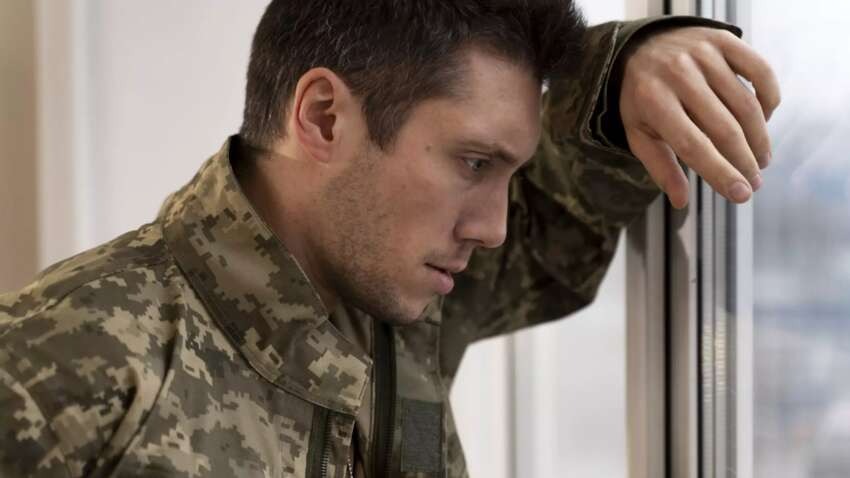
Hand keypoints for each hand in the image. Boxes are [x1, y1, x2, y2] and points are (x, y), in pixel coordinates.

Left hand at [619, 26, 780, 207]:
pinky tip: (765, 121)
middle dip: (744, 162)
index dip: (720, 172)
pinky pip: (760, 72)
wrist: (642, 46)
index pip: (691, 145)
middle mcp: (678, 75)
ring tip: (760, 160)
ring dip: (760, 138)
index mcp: (652, 101)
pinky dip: (768, 100)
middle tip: (755, 183)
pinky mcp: (724, 39)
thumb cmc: (642, 98)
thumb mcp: (638, 132)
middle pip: (723, 128)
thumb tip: (681, 201)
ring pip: (745, 104)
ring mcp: (702, 54)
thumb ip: (660, 166)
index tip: (742, 195)